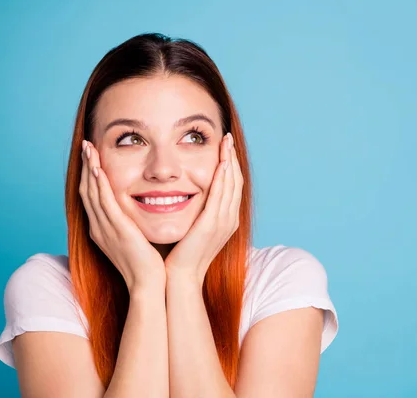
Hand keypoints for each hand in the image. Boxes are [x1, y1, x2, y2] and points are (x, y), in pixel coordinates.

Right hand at [79, 140, 165, 290]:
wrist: (148, 285)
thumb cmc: (147, 265)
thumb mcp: (135, 239)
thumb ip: (131, 224)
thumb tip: (138, 210)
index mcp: (102, 230)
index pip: (92, 197)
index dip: (90, 175)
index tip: (92, 156)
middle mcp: (98, 228)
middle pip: (86, 190)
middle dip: (86, 166)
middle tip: (85, 145)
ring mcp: (105, 229)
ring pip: (92, 193)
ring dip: (89, 168)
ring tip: (88, 148)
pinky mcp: (117, 230)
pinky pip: (104, 203)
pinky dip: (99, 185)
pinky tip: (98, 169)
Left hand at [164, 132, 242, 285]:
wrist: (180, 277)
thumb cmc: (182, 255)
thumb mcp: (194, 229)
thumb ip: (197, 212)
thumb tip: (189, 195)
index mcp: (227, 220)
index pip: (233, 186)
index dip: (231, 165)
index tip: (225, 148)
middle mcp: (230, 219)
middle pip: (236, 181)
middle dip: (232, 158)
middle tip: (227, 139)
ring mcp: (223, 222)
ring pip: (231, 184)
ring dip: (229, 161)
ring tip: (225, 143)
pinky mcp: (212, 224)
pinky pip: (221, 195)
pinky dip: (222, 177)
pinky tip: (221, 162)